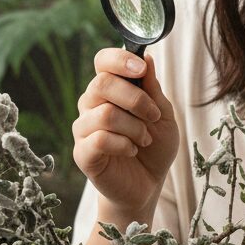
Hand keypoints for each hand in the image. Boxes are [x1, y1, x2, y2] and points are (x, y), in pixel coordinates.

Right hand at [72, 49, 178, 219]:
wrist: (148, 186)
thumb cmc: (154, 148)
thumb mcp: (162, 115)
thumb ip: (152, 89)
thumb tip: (146, 57)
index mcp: (109, 90)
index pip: (102, 61)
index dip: (119, 59)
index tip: (141, 70)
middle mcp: (91, 105)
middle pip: (102, 83)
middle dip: (136, 99)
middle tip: (152, 116)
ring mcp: (84, 129)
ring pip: (105, 114)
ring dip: (134, 127)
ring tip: (144, 140)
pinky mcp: (83, 153)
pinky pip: (100, 139)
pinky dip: (124, 145)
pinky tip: (132, 151)